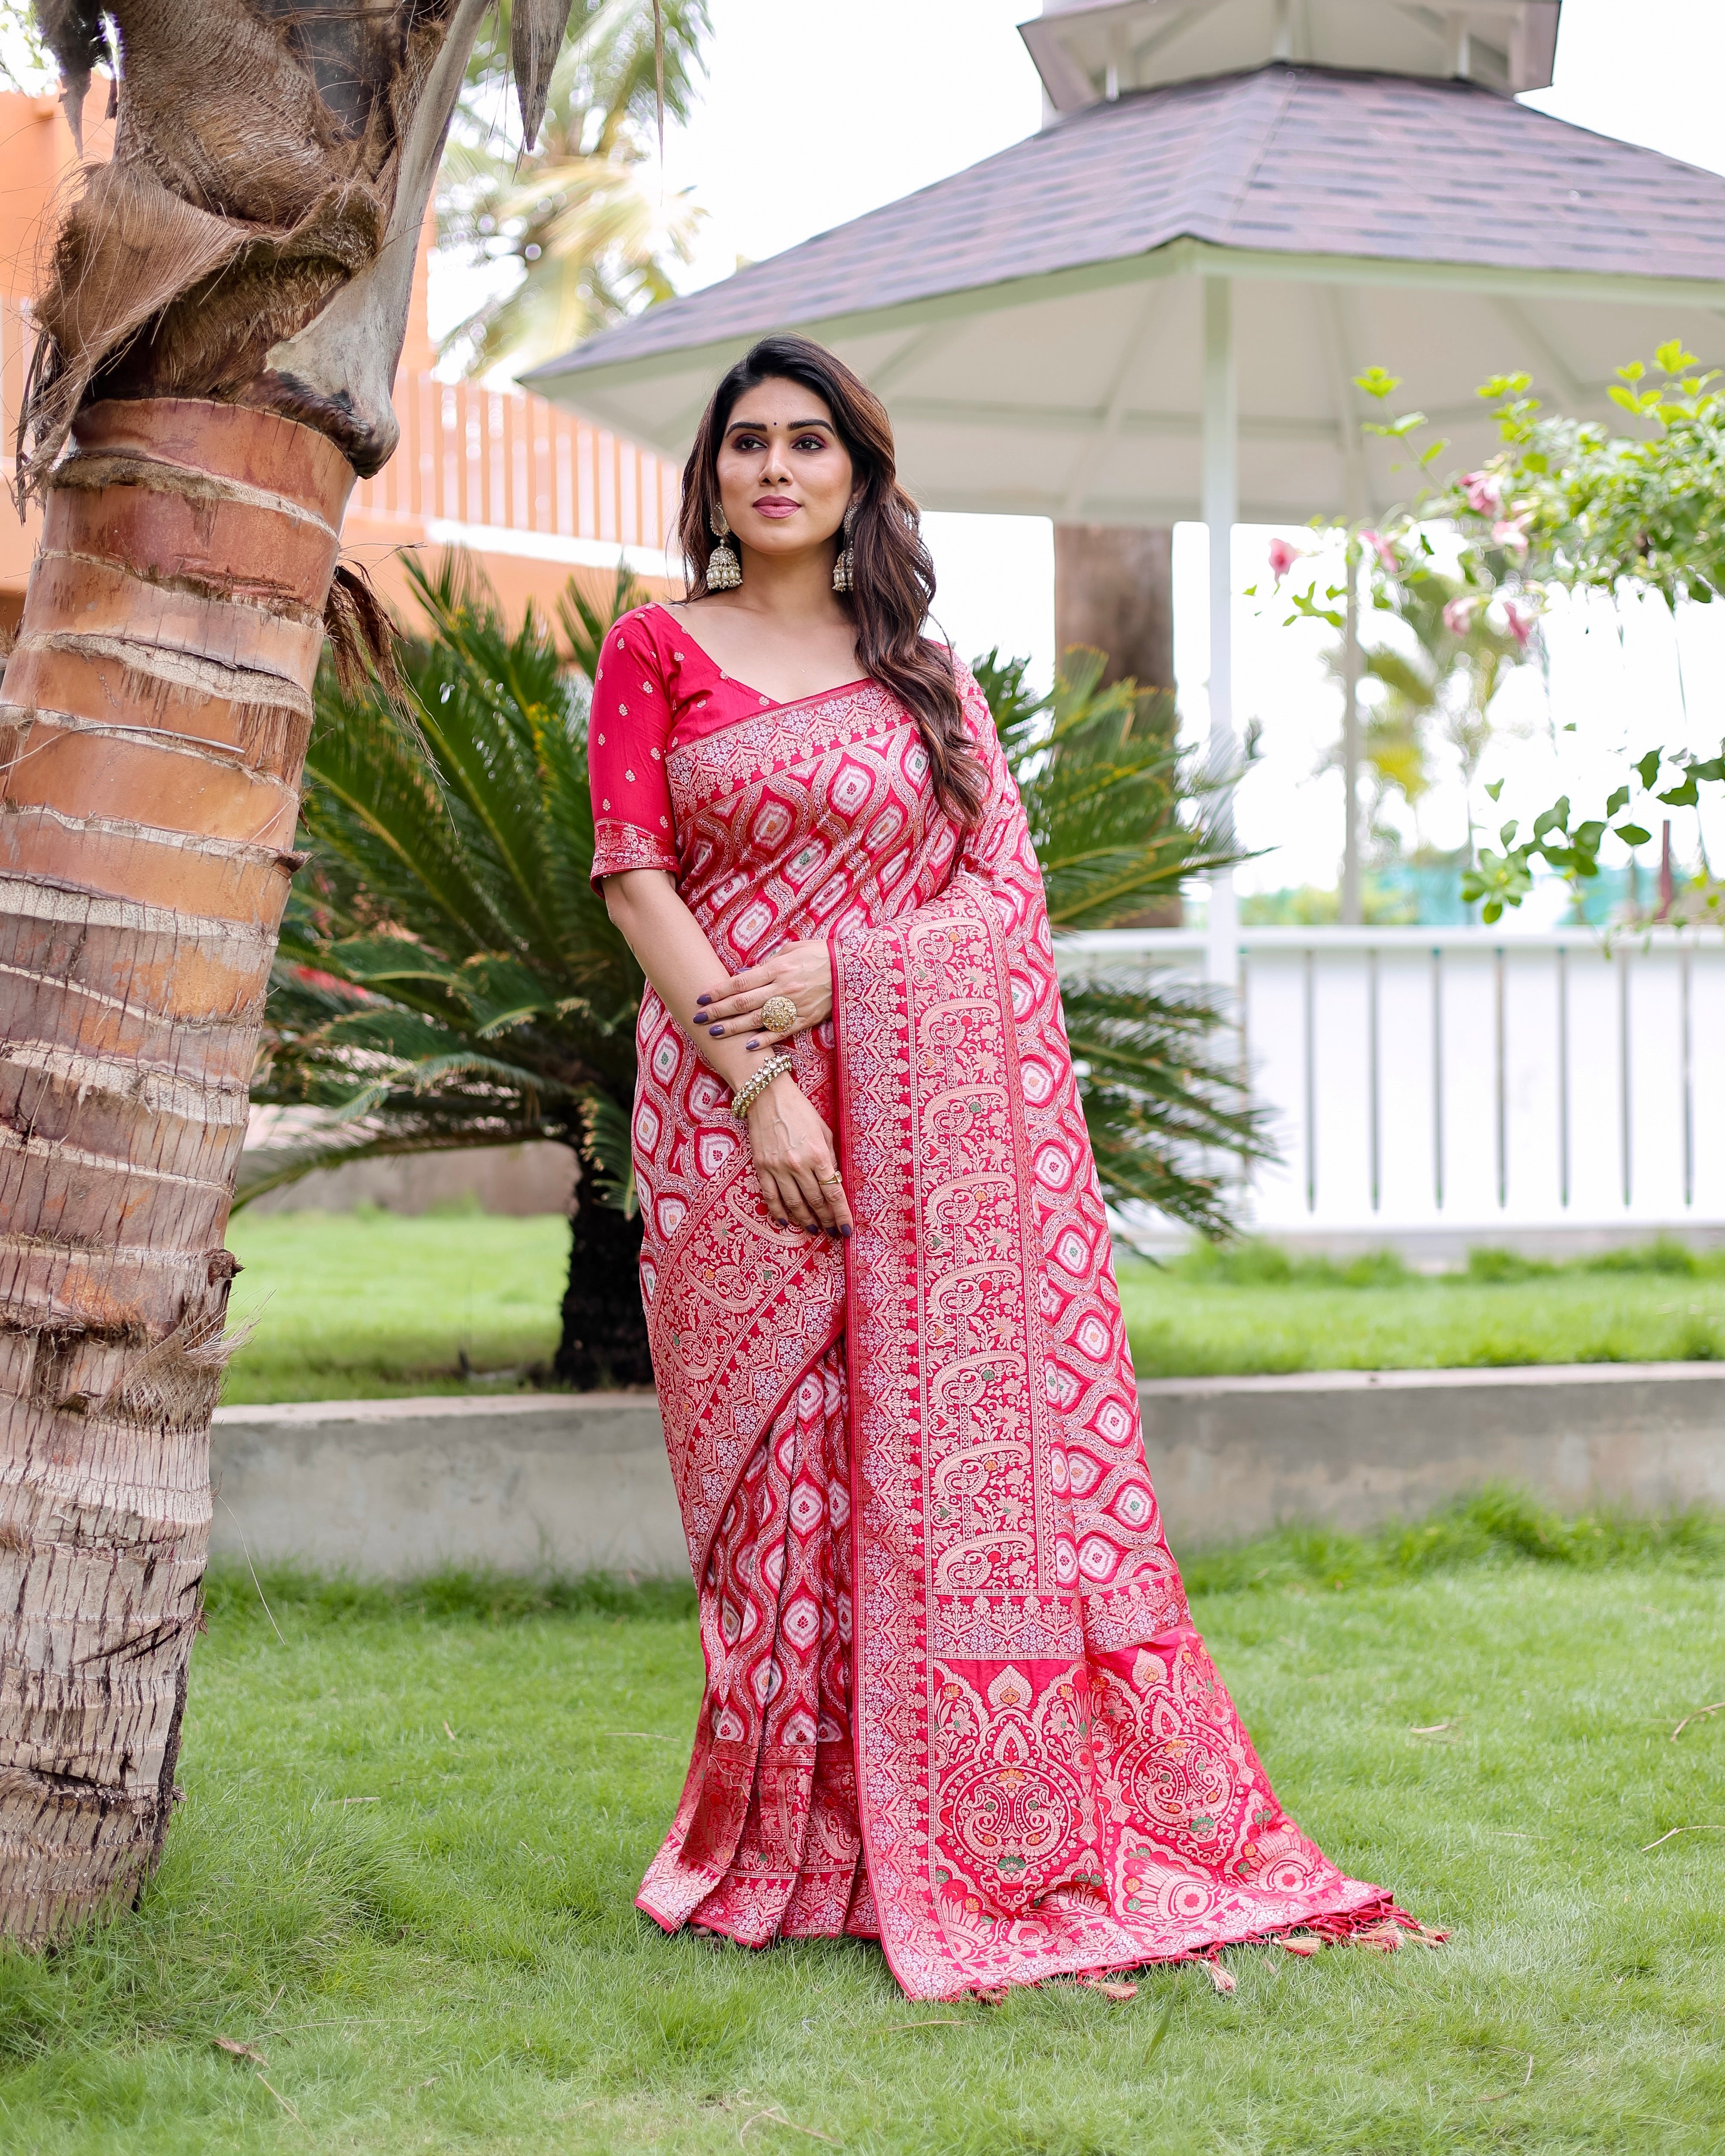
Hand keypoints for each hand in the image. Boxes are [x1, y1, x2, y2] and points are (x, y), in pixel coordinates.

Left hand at [694, 938, 831, 1050]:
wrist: (852, 970)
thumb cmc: (821, 955)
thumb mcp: (793, 949)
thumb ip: (768, 962)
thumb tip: (746, 973)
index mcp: (778, 968)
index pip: (740, 982)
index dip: (719, 991)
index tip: (701, 997)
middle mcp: (782, 989)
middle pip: (743, 1003)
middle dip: (718, 1011)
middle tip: (698, 1018)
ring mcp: (793, 1007)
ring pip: (757, 1020)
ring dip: (733, 1028)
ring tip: (714, 1033)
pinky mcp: (805, 1020)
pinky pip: (781, 1033)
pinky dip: (764, 1041)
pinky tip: (747, 1047)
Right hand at [747, 1075, 853, 1236]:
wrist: (767, 1095)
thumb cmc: (800, 1110)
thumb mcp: (824, 1131)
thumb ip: (829, 1158)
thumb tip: (833, 1182)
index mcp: (818, 1154)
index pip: (833, 1193)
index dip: (841, 1215)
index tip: (847, 1230)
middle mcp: (798, 1165)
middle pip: (815, 1202)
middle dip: (826, 1220)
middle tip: (832, 1232)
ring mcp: (777, 1168)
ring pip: (793, 1204)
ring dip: (805, 1220)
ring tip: (814, 1229)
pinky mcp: (761, 1167)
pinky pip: (770, 1197)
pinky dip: (778, 1212)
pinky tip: (787, 1222)